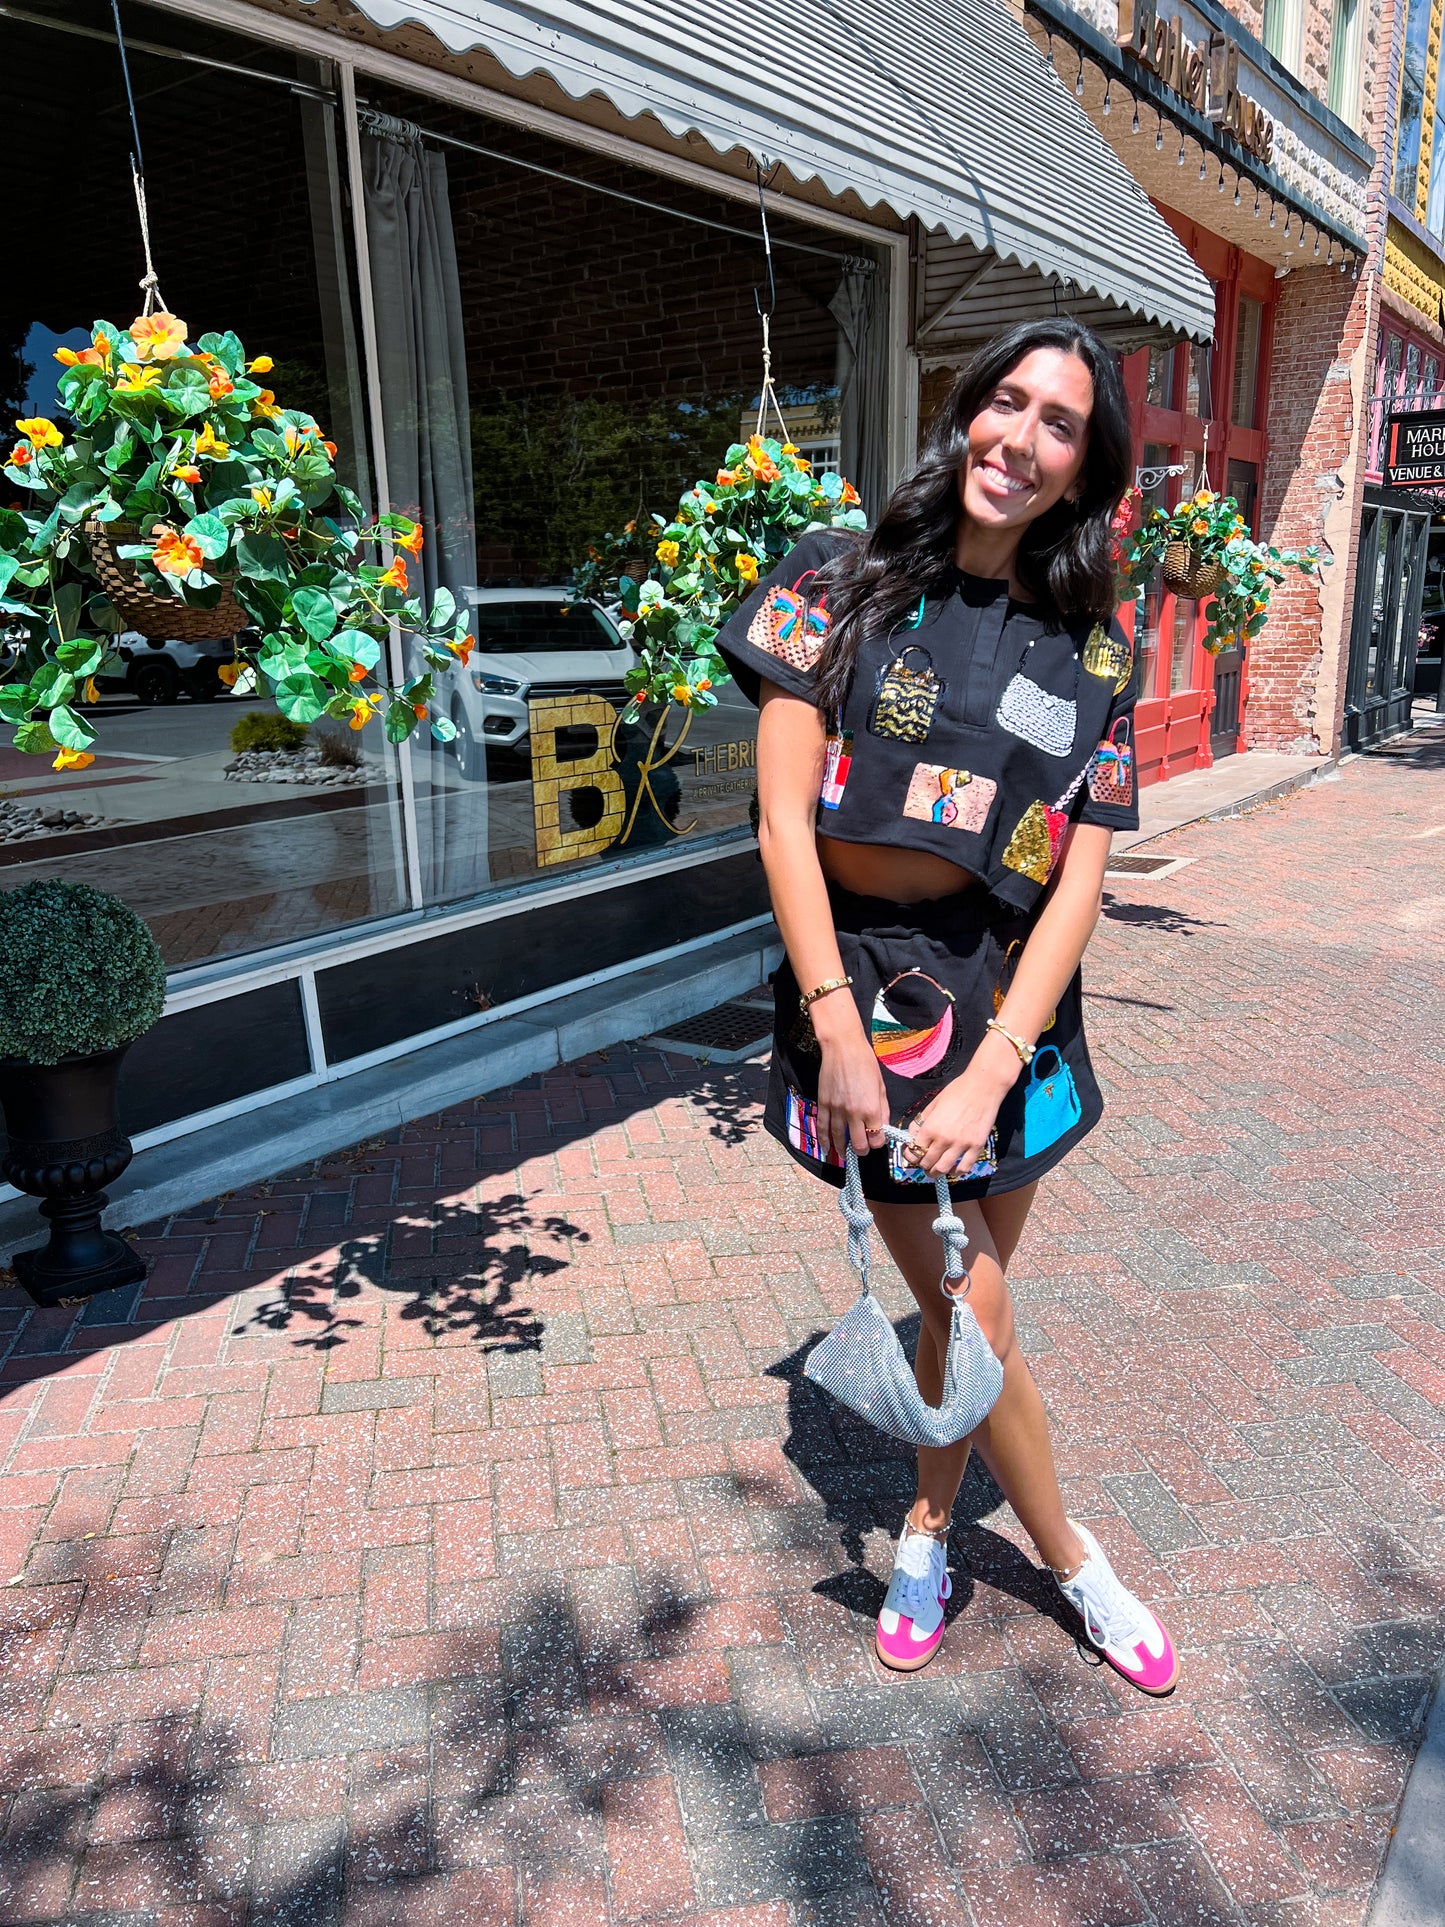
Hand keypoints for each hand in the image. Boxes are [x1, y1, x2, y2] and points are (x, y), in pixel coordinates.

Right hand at [816, 1030, 888, 1160]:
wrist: (843, 1048)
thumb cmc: (865, 1063)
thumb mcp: (881, 1086)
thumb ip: (883, 1109)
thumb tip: (883, 1126)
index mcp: (871, 1108)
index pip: (876, 1138)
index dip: (878, 1142)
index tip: (877, 1140)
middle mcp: (854, 1112)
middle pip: (858, 1144)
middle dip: (862, 1150)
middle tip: (862, 1149)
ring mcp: (836, 1109)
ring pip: (838, 1139)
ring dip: (842, 1149)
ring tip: (844, 1154)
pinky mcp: (824, 1104)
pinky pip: (823, 1127)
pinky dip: (824, 1140)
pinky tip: (827, 1147)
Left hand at [901, 1035, 1018, 1177]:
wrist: (983, 1086)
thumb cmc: (957, 1090)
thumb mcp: (933, 1104)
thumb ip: (922, 1121)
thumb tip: (913, 1135)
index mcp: (930, 1127)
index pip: (914, 1152)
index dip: (910, 1156)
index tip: (912, 1156)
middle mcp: (944, 1139)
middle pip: (927, 1163)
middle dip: (922, 1166)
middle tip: (923, 1164)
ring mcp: (961, 1144)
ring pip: (943, 1169)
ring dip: (936, 1172)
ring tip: (935, 1170)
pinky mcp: (977, 1146)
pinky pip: (965, 1167)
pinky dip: (957, 1171)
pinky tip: (954, 1168)